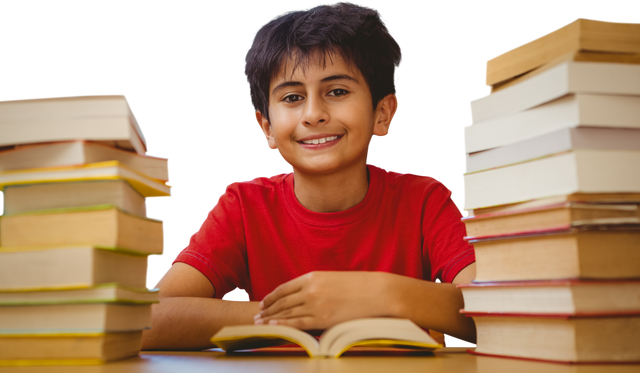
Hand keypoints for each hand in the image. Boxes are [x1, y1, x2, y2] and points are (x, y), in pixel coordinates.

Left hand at [253, 271, 392, 330]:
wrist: (377, 292)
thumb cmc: (359, 286)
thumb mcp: (333, 279)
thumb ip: (317, 285)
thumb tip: (305, 295)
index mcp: (312, 276)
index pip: (285, 287)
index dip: (272, 296)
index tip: (264, 303)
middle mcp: (310, 289)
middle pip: (282, 301)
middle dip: (267, 309)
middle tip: (256, 315)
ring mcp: (315, 304)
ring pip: (286, 312)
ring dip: (271, 318)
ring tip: (260, 323)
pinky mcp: (322, 319)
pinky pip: (297, 323)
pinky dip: (283, 325)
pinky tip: (273, 326)